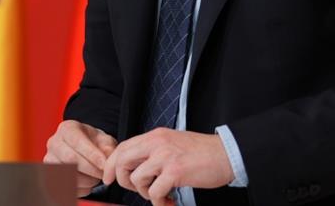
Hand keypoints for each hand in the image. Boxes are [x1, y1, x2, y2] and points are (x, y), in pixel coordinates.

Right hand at [43, 119, 118, 195]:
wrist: (83, 152)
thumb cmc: (93, 144)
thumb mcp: (104, 140)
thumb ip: (108, 148)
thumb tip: (107, 159)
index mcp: (67, 129)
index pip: (77, 141)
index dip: (91, 154)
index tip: (104, 165)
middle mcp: (54, 143)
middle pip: (70, 158)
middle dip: (90, 169)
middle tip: (103, 174)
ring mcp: (49, 160)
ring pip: (66, 175)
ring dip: (86, 180)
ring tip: (96, 177)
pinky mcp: (50, 177)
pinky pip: (64, 187)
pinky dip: (81, 189)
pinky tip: (88, 184)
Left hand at [102, 128, 232, 205]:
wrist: (226, 154)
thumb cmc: (202, 152)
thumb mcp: (173, 143)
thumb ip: (154, 150)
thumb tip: (135, 166)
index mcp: (155, 136)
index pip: (122, 147)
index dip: (111, 165)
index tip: (109, 178)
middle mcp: (157, 143)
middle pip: (122, 161)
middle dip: (123, 180)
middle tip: (136, 189)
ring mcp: (165, 156)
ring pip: (136, 179)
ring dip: (144, 193)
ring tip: (160, 194)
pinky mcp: (175, 172)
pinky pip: (153, 192)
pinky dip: (159, 202)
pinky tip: (169, 200)